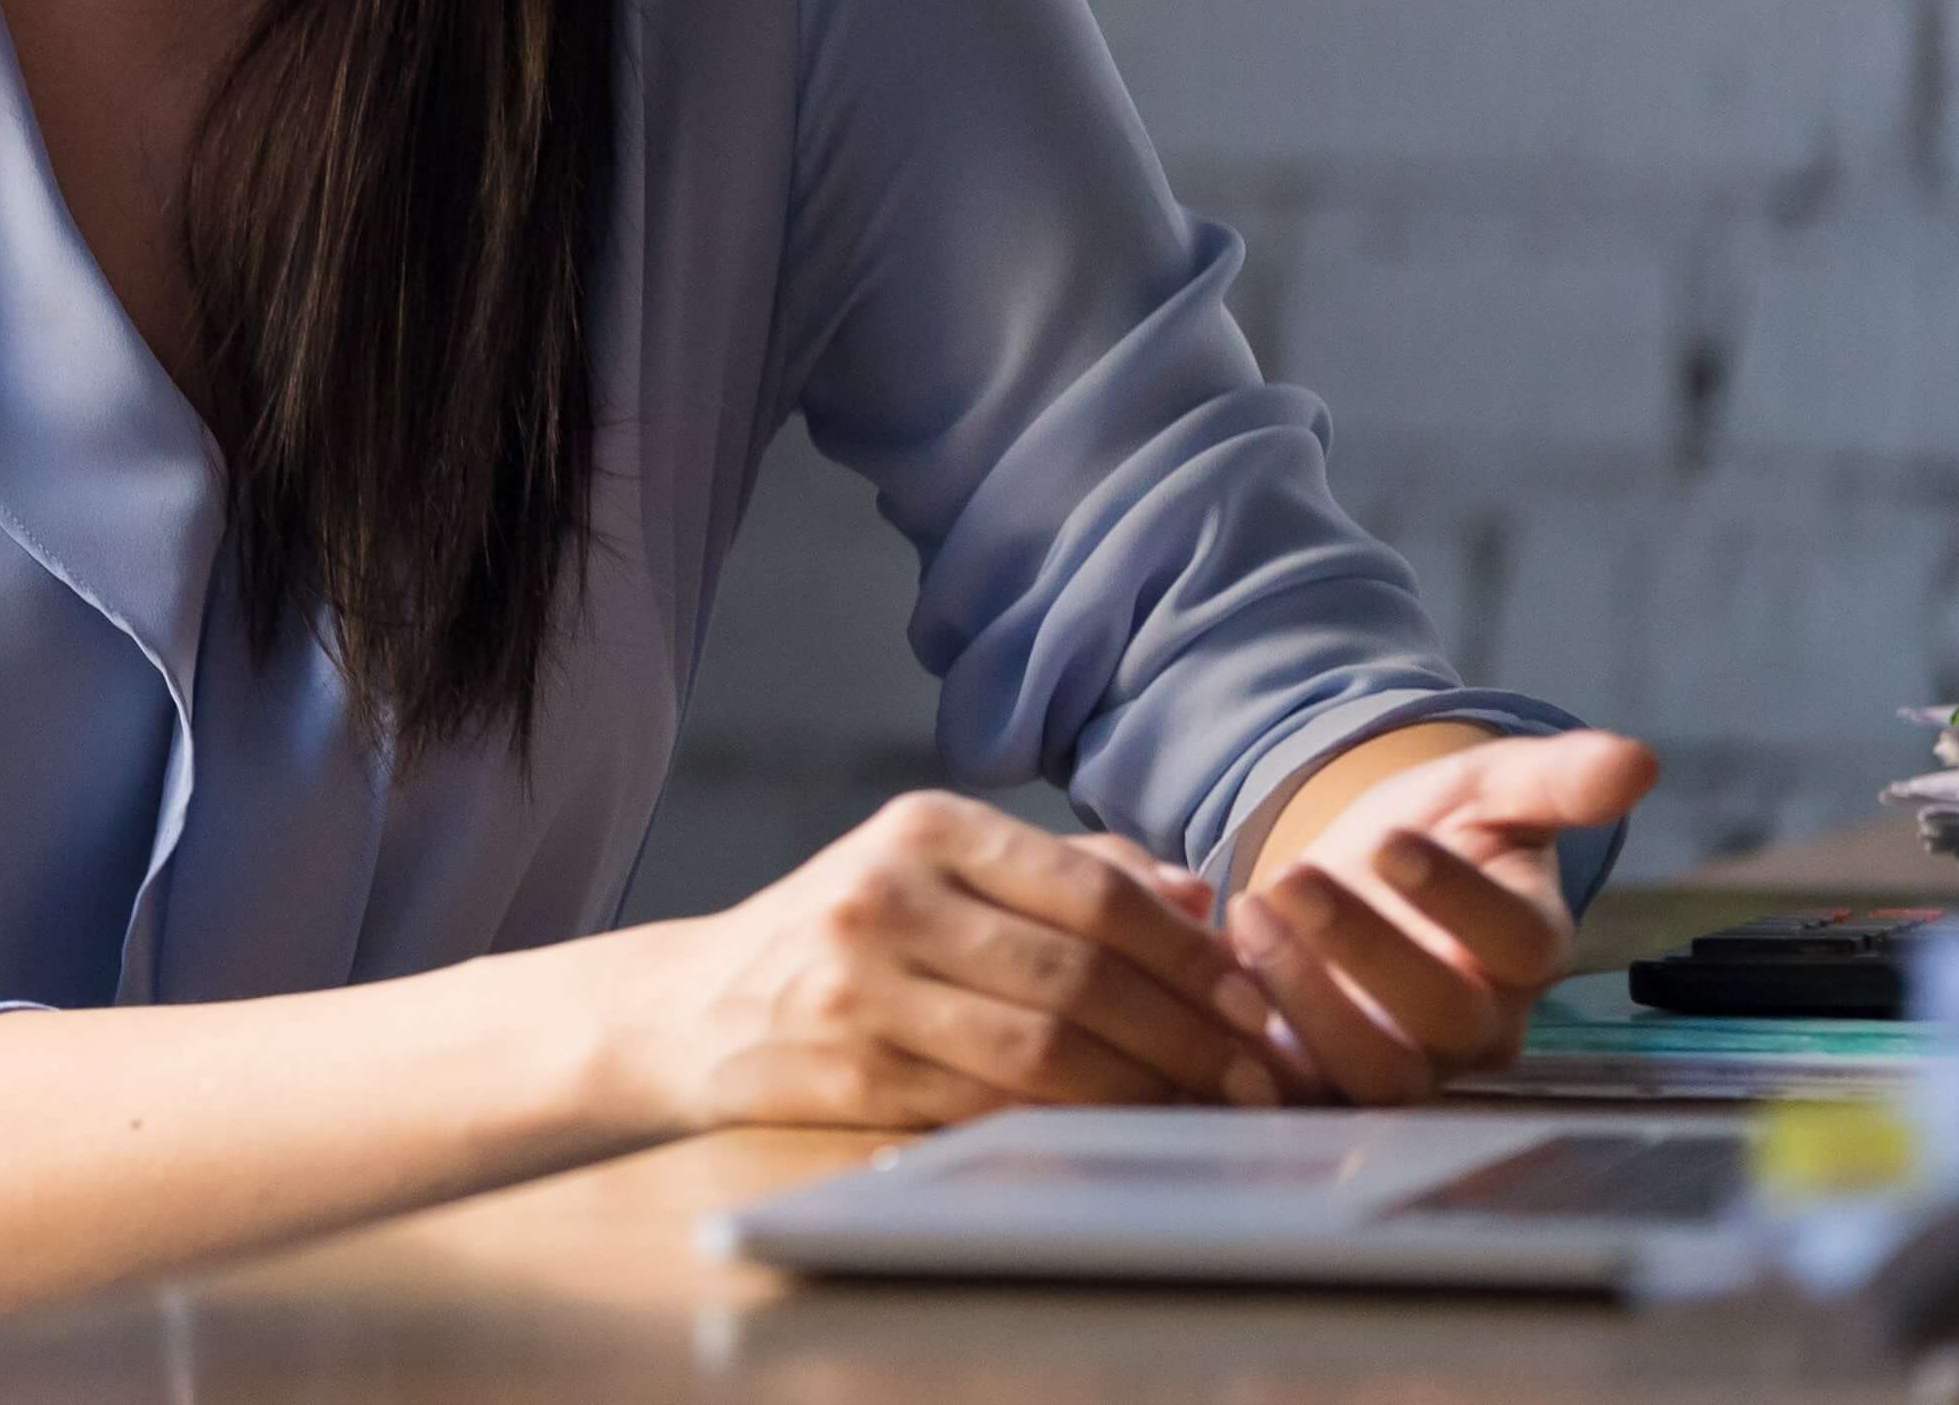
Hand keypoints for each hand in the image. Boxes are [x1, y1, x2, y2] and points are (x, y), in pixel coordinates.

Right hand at [619, 790, 1285, 1131]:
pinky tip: (1124, 1131)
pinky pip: (992, 1108)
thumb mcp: (938, 866)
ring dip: (1148, 1087)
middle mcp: (890, 895)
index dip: (1190, 951)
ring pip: (1044, 1048)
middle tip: (1258, 1070)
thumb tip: (1201, 896)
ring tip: (1210, 1107)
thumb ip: (1067, 870)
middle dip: (1189, 1030)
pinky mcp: (852, 1074)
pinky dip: (1076, 1125)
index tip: (1257, 996)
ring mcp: (864, 987)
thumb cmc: (851, 932)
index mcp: (926, 826)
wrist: (700, 1006)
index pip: (1092, 888)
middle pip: (1079, 973)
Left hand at [1225, 727, 1657, 1102]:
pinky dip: (1255, 1053)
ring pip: (1375, 1073)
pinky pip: (1300, 1097)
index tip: (1394, 841)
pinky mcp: (1327, 1084)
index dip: (1459, 899)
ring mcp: (1405, 1064)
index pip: (1517, 945)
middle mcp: (1478, 1026)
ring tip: (1247, 910)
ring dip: (1306, 998)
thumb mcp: (1486, 789)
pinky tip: (1214, 980)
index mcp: (1526, 952)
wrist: (1354, 874)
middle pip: (1443, 1020)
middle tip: (1294, 877)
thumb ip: (1556, 779)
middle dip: (1365, 950)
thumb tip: (1639, 758)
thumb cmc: (1434, 830)